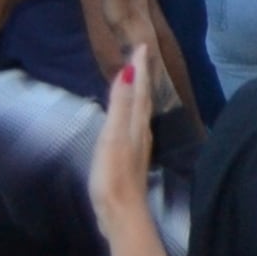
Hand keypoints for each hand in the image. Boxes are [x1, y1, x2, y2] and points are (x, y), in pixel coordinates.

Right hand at [89, 42, 158, 243]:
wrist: (122, 210)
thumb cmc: (113, 173)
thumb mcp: (113, 136)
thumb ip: (120, 105)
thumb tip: (129, 71)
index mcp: (136, 122)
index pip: (140, 87)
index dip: (140, 67)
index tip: (141, 45)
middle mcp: (141, 129)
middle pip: (143, 96)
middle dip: (142, 75)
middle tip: (140, 56)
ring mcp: (138, 144)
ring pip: (141, 110)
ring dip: (138, 92)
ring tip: (135, 79)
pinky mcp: (132, 158)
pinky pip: (135, 124)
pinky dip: (133, 111)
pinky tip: (129, 118)